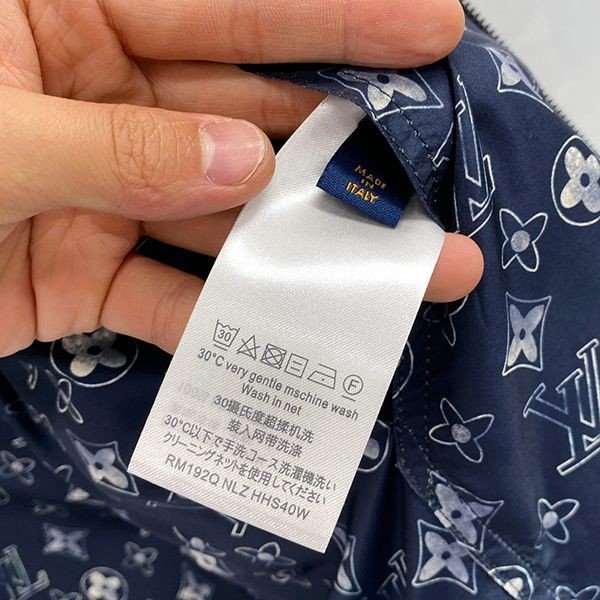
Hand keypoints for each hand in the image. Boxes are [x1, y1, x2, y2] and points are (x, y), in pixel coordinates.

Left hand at [0, 0, 480, 355]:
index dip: (335, 16)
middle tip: (430, 171)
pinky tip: (291, 335)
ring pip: (225, 219)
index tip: (428, 26)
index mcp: (67, 16)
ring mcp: (102, 195)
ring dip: (304, 250)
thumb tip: (242, 161)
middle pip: (250, 118)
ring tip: (400, 271)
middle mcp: (103, 103)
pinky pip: (170, 297)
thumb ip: (116, 147)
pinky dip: (223, 320)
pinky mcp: (84, 277)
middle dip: (343, 148)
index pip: (230, 4)